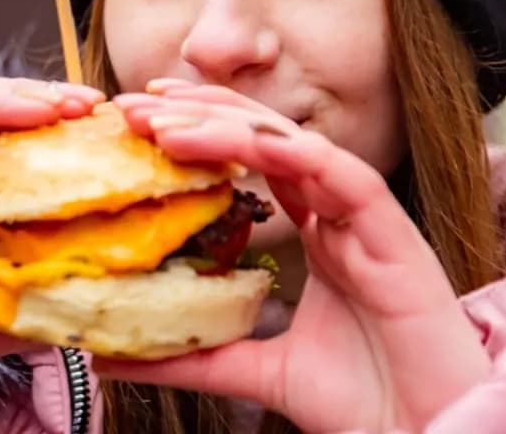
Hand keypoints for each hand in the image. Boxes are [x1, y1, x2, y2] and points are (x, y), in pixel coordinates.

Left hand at [104, 81, 489, 431]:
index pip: (251, 160)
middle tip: (135, 103)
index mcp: (316, 234)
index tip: (139, 118)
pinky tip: (237, 140)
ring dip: (228, 124)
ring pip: (294, 145)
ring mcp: (366, 220)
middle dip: (199, 112)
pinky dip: (290, 151)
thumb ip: (194, 356)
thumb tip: (112, 357)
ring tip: (165, 118)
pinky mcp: (394, 235)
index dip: (198, 130)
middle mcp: (339, 215)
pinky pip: (341, 173)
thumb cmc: (366, 403)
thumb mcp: (258, 371)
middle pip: (265, 138)